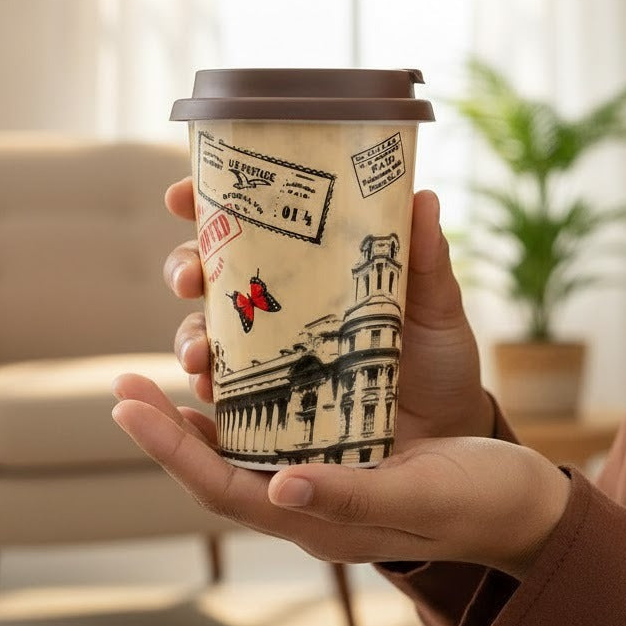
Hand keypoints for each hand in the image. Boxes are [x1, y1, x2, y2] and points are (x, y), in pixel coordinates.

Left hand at [111, 375, 570, 579]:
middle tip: (125, 383)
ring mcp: (320, 480)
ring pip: (241, 449)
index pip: (219, 488)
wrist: (521, 509)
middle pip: (215, 470)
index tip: (125, 405)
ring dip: (200, 413)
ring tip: (175, 363)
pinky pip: (277, 430)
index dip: (169, 450)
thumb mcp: (419, 495)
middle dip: (166, 429)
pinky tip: (242, 367)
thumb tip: (278, 487)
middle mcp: (305, 502)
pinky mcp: (342, 455)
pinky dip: (248, 401)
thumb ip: (350, 497)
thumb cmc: (478, 503)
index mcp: (316, 521)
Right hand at [161, 177, 494, 439]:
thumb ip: (425, 259)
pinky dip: (206, 390)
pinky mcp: (269, 399)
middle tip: (188, 279)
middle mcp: (278, 301)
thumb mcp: (435, 305)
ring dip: (188, 337)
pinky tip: (207, 396)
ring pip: (204, 331)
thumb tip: (422, 198)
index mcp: (310, 263)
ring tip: (199, 354)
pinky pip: (223, 392)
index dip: (205, 201)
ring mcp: (268, 350)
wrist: (445, 428)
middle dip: (183, 268)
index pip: (247, 221)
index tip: (180, 197)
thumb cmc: (437, 355)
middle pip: (208, 270)